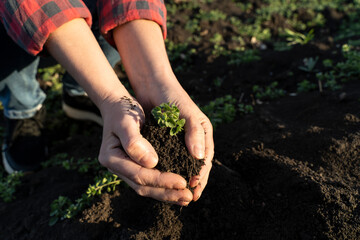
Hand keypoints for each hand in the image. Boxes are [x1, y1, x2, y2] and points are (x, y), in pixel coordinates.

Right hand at [98, 95, 192, 205]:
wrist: (117, 105)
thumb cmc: (122, 110)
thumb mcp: (126, 121)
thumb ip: (135, 142)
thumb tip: (152, 163)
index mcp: (111, 158)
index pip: (138, 175)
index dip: (161, 180)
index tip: (182, 181)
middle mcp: (117, 167)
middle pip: (142, 186)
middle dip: (166, 192)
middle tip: (188, 196)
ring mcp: (125, 168)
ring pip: (146, 187)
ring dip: (166, 193)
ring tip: (187, 198)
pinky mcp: (134, 166)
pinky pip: (149, 180)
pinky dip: (163, 186)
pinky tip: (178, 189)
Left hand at [134, 78, 213, 201]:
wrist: (151, 84)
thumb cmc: (171, 96)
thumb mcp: (185, 112)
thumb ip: (194, 132)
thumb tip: (199, 157)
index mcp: (203, 133)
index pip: (205, 159)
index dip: (201, 175)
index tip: (194, 189)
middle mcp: (193, 139)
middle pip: (196, 166)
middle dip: (193, 183)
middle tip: (186, 199)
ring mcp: (180, 141)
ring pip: (182, 165)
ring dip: (179, 179)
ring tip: (175, 195)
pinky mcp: (165, 142)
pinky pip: (169, 160)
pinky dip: (167, 171)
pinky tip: (161, 180)